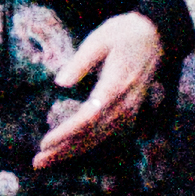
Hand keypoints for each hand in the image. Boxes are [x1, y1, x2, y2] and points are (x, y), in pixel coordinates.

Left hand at [37, 9, 167, 168]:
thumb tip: (59, 83)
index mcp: (115, 86)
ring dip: (74, 151)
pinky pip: (109, 134)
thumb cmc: (124, 33)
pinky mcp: (131, 111)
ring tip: (48, 160)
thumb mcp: (99, 40)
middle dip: (64, 150)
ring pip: (100, 138)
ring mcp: (131, 110)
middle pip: (92, 135)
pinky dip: (89, 144)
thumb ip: (80, 62)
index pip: (88, 118)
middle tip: (37, 162)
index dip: (66, 133)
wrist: (156, 34)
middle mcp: (125, 104)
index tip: (44, 143)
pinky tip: (72, 150)